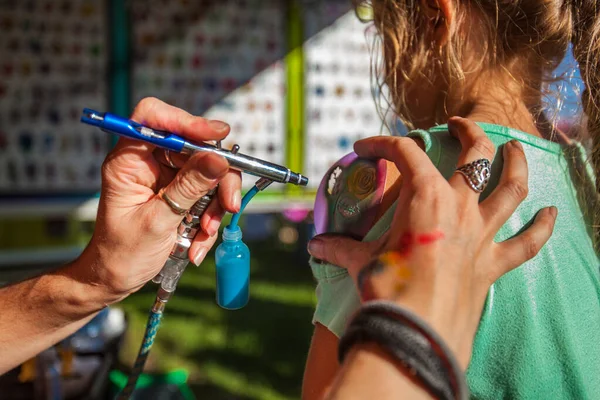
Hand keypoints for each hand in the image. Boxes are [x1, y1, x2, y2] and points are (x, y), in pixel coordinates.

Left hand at [68, 98, 241, 303]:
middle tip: (230, 205)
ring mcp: (166, 178)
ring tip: (206, 234)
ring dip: (215, 206)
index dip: (186, 121)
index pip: (154, 118)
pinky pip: (208, 196)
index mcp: (129, 161)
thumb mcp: (157, 221)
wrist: (116, 279)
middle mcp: (149, 163)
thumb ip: (189, 188)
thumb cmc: (121, 253)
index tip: (217, 135)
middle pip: (194, 148)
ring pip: (208, 173)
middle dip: (217, 179)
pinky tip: (197, 244)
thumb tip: (218, 159)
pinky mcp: (180, 194)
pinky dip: (210, 219)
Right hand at [307, 117, 556, 364]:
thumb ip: (339, 248)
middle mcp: (460, 208)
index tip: (365, 147)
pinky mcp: (493, 264)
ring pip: (511, 189)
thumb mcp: (360, 262)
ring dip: (517, 165)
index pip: (405, 153)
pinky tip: (552, 214)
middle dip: (469, 132)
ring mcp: (482, 234)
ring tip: (516, 150)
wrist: (416, 330)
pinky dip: (541, 228)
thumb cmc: (388, 289)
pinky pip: (526, 243)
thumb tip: (317, 246)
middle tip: (459, 124)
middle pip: (475, 155)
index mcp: (425, 198)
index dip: (383, 143)